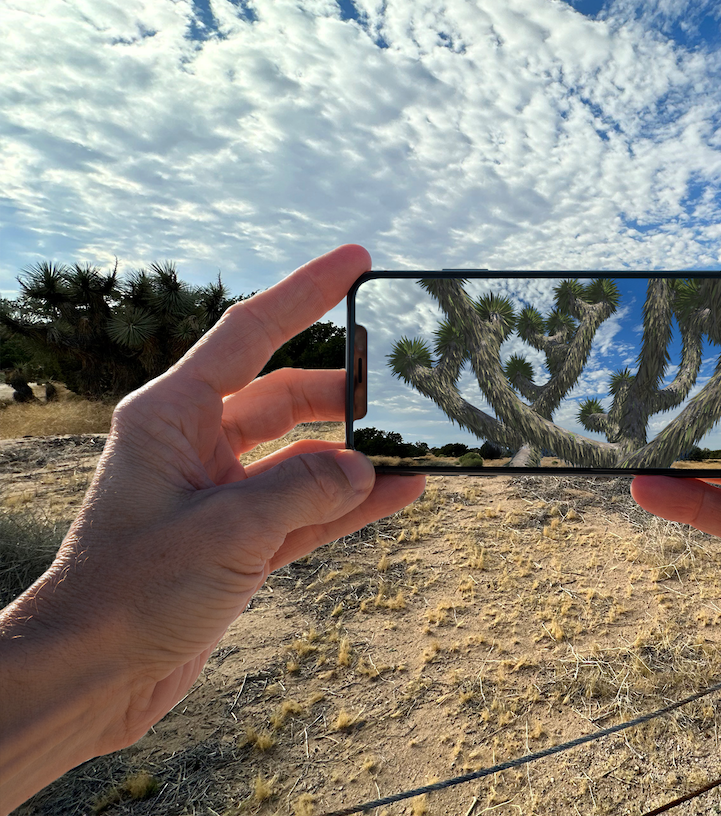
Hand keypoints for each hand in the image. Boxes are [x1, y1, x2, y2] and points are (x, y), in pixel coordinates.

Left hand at [0, 245, 423, 810]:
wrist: (91, 675)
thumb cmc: (129, 593)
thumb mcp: (223, 532)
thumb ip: (303, 490)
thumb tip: (367, 467)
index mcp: (171, 416)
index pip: (250, 334)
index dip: (306, 293)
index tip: (357, 261)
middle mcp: (196, 444)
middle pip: (284, 395)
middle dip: (340, 392)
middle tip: (399, 384)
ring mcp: (220, 492)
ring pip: (302, 454)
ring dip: (353, 453)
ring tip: (413, 443)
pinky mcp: (238, 539)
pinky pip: (308, 506)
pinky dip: (351, 502)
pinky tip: (401, 491)